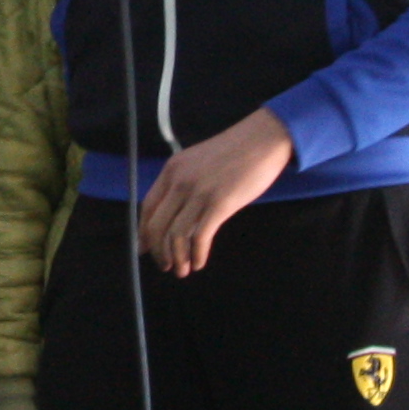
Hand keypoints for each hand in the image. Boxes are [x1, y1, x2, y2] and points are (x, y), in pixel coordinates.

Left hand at [134, 107, 296, 277]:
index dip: (144, 232)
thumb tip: (175, 215)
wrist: (263, 139)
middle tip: (165, 266)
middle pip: (158, 225)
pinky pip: (201, 236)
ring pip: (177, 234)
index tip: (145, 249)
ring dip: (177, 258)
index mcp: (172, 170)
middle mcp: (180, 181)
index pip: (148, 206)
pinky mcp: (220, 203)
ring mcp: (199, 192)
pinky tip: (199, 262)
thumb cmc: (235, 152)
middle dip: (159, 251)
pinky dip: (197, 254)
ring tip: (182, 270)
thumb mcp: (198, 163)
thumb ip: (183, 184)